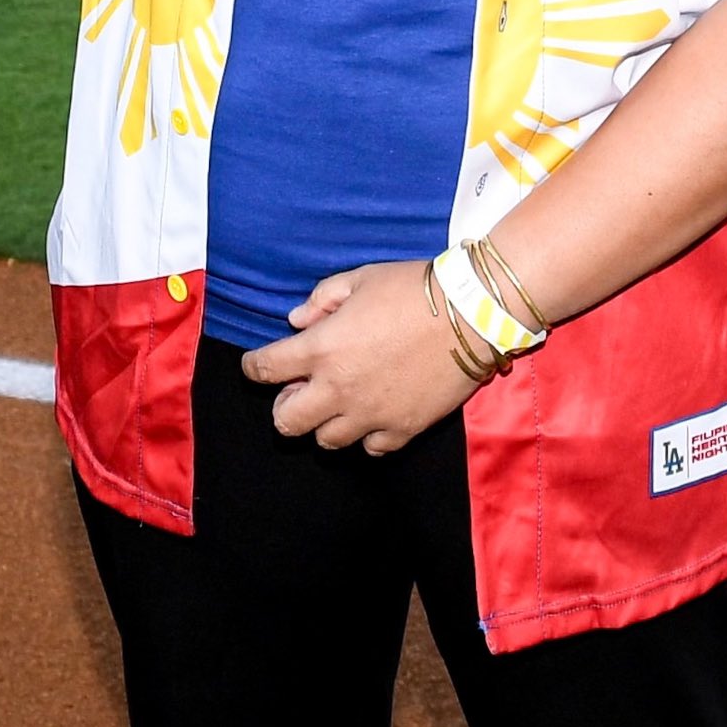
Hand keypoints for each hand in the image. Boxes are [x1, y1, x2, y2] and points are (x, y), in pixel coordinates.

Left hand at [242, 260, 482, 454]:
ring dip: (326, 421)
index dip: (254, 367)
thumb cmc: (414, 289)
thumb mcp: (361, 279)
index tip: (258, 364)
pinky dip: (367, 434)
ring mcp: (370, 415)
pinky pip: (371, 448)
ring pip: (326, 441)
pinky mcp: (401, 429)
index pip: (265, 370)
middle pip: (287, 422)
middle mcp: (338, 389)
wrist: (471, 313)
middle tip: (302, 388)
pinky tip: (375, 413)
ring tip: (342, 401)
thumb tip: (298, 320)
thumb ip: (322, 300)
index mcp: (322, 349)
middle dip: (286, 405)